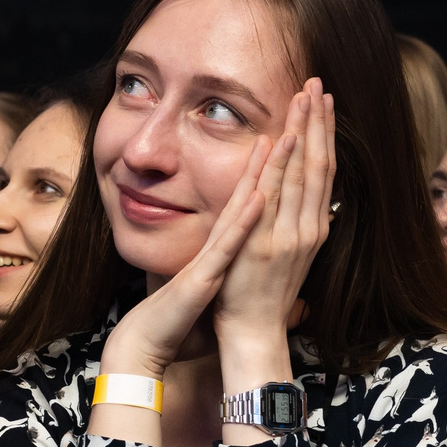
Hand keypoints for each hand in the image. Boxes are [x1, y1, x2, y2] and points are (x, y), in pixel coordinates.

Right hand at [98, 132, 277, 375]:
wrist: (147, 342)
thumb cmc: (176, 317)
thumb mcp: (207, 280)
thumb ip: (224, 260)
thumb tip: (243, 250)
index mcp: (227, 241)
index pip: (258, 191)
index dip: (280, 158)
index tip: (299, 125)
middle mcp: (222, 241)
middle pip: (255, 186)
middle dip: (279, 147)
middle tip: (300, 105)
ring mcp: (211, 256)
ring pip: (240, 204)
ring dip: (263, 169)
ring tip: (283, 132)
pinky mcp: (202, 276)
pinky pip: (225, 245)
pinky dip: (242, 219)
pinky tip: (258, 195)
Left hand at [209, 80, 334, 344]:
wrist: (253, 336)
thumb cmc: (264, 298)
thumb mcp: (288, 258)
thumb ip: (296, 228)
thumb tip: (309, 206)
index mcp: (312, 229)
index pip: (322, 172)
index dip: (324, 135)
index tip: (324, 102)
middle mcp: (305, 229)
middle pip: (316, 165)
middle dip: (317, 122)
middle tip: (317, 84)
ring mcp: (285, 236)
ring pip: (299, 175)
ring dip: (301, 133)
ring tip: (303, 97)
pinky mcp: (262, 246)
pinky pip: (269, 199)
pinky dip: (275, 169)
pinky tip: (277, 142)